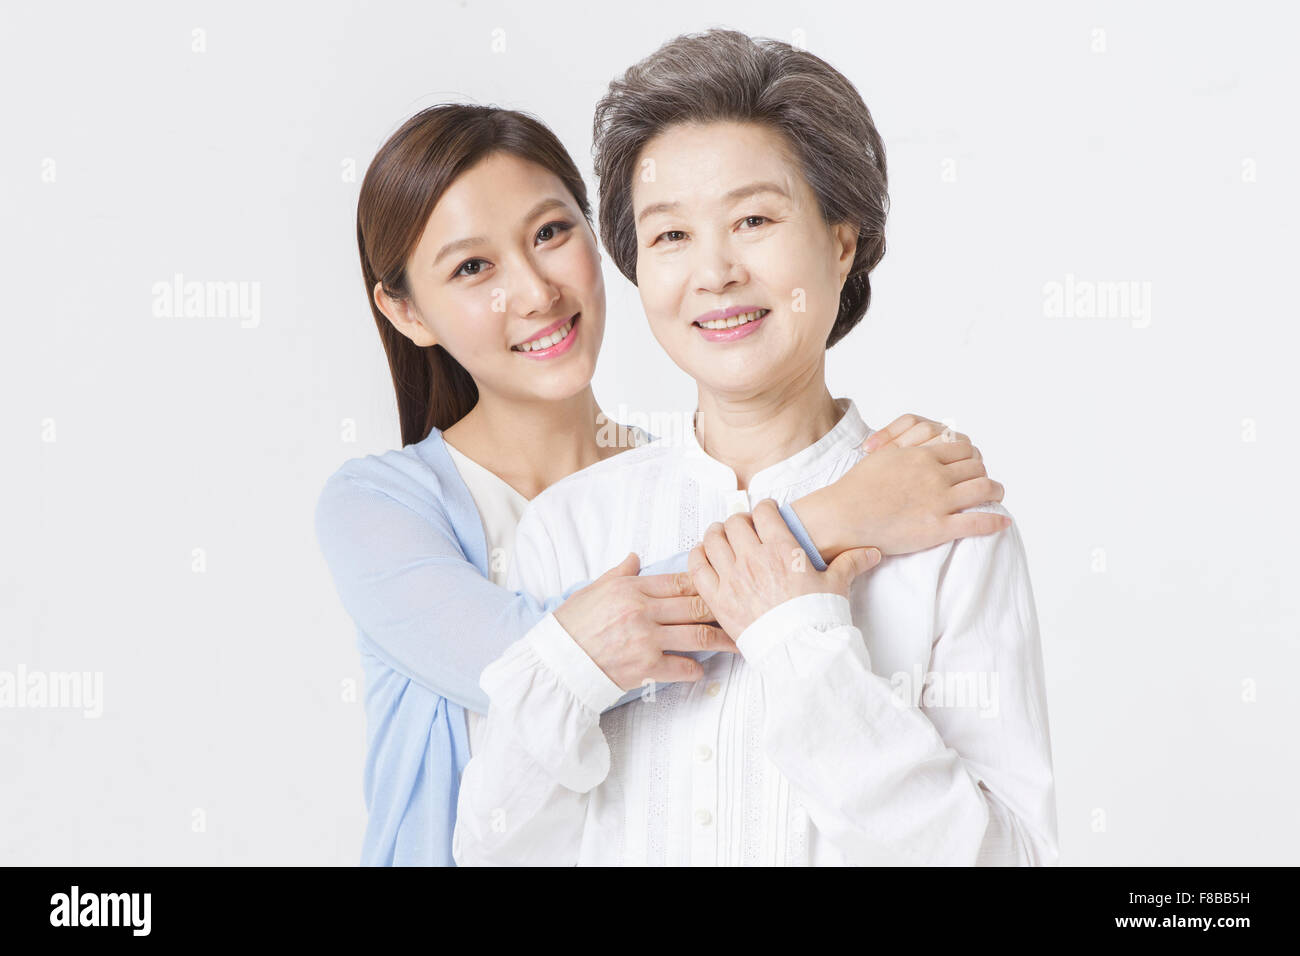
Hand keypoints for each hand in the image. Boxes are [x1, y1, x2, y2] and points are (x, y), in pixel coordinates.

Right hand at [554, 552, 737, 690]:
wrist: (556, 662)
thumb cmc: (572, 625)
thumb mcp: (593, 590)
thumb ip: (619, 573)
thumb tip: (636, 557)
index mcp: (631, 588)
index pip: (680, 581)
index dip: (706, 582)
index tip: (723, 584)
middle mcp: (642, 611)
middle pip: (696, 605)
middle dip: (722, 608)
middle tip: (742, 610)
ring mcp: (646, 640)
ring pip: (698, 636)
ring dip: (722, 640)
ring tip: (738, 642)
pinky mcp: (645, 668)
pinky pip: (682, 667)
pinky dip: (696, 669)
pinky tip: (701, 669)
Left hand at [688, 499, 882, 639]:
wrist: (800, 652)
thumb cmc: (818, 618)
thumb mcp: (837, 586)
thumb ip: (850, 563)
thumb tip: (873, 552)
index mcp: (782, 549)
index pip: (764, 511)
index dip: (764, 509)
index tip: (766, 514)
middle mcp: (753, 558)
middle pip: (735, 522)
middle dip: (739, 521)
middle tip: (743, 528)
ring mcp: (732, 578)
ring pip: (712, 539)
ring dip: (716, 534)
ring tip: (721, 537)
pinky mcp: (717, 598)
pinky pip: (696, 567)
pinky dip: (697, 557)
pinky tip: (704, 557)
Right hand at [793, 412, 1008, 558]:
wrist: (842, 516)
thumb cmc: (857, 487)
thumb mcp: (884, 456)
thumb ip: (908, 448)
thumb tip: (925, 442)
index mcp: (921, 456)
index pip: (961, 448)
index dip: (970, 456)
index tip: (971, 464)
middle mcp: (934, 475)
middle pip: (975, 466)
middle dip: (983, 472)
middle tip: (983, 480)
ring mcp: (937, 501)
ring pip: (983, 489)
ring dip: (995, 491)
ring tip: (996, 495)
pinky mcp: (937, 528)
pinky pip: (976, 522)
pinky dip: (994, 521)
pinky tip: (1002, 521)